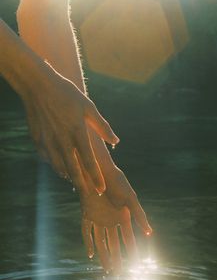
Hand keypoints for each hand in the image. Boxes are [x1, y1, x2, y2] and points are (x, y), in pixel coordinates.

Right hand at [24, 66, 118, 193]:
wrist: (38, 84)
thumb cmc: (67, 93)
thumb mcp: (88, 107)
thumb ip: (102, 126)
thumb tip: (116, 141)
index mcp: (77, 132)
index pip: (89, 160)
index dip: (96, 177)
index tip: (102, 189)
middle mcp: (62, 140)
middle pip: (73, 169)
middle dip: (83, 184)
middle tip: (91, 194)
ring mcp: (48, 141)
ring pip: (59, 165)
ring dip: (69, 176)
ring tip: (76, 182)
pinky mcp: (38, 139)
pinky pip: (47, 157)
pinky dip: (54, 165)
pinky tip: (59, 167)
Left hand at [81, 166, 151, 273]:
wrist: (99, 170)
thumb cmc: (117, 183)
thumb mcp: (130, 199)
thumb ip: (139, 215)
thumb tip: (150, 233)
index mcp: (122, 216)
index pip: (128, 237)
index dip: (131, 249)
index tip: (135, 263)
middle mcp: (110, 219)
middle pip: (113, 242)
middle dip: (116, 257)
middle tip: (119, 272)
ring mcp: (98, 217)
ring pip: (100, 240)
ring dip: (103, 254)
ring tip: (107, 268)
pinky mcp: (87, 213)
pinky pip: (86, 231)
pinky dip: (88, 242)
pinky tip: (90, 253)